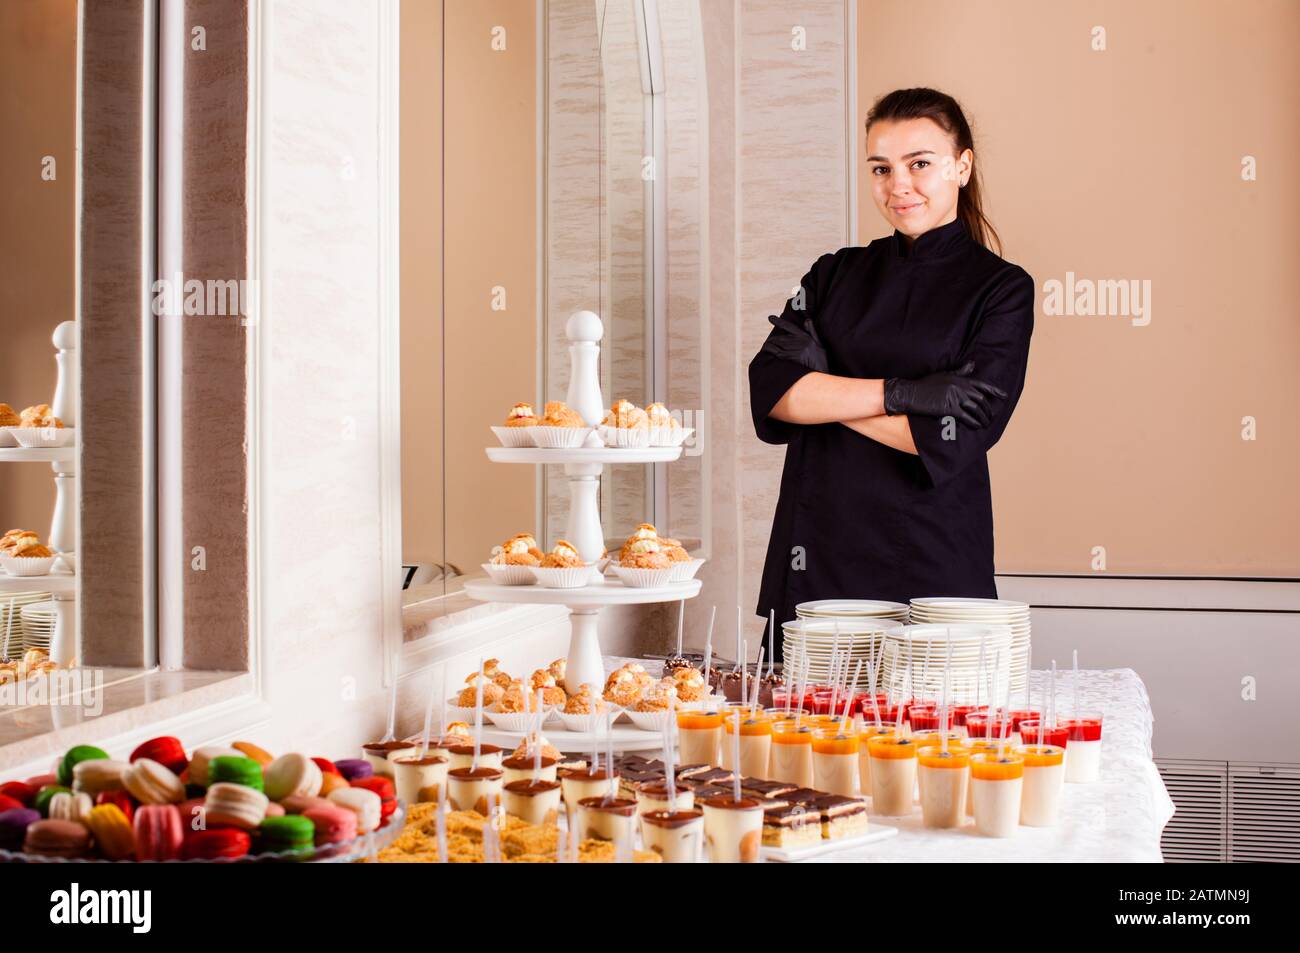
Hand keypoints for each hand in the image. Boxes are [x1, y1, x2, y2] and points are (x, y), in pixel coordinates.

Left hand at [762, 314, 828, 371]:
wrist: (822, 372)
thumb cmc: (822, 360)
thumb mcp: (819, 343)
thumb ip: (812, 331)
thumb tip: (807, 320)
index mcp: (805, 336)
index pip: (789, 326)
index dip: (779, 321)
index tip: (770, 317)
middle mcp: (799, 341)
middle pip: (780, 337)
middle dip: (772, 340)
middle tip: (767, 343)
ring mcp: (795, 349)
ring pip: (777, 344)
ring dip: (769, 345)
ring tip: (765, 347)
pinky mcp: (791, 357)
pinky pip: (776, 352)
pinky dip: (769, 350)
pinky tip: (765, 350)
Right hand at [883, 361, 1006, 427]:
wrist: (911, 393)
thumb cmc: (925, 385)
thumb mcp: (943, 375)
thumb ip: (959, 372)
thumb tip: (972, 365)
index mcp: (960, 379)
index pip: (982, 385)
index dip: (995, 392)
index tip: (1004, 397)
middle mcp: (960, 387)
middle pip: (981, 400)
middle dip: (988, 410)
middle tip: (991, 417)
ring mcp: (955, 397)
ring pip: (976, 409)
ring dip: (983, 418)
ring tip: (986, 424)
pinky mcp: (949, 408)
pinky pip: (966, 417)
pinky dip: (973, 422)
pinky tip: (976, 426)